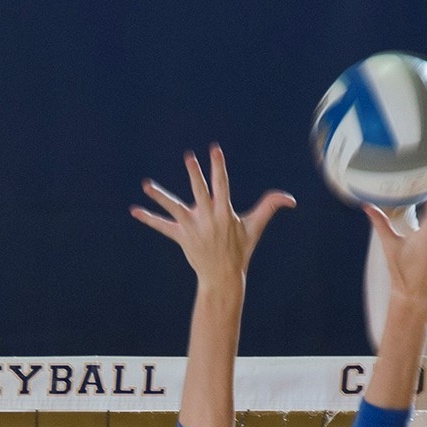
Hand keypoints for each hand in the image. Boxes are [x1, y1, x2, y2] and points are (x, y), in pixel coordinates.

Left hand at [130, 143, 294, 289]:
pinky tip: (134, 210)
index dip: (219, 167)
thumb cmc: (241, 249)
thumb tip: (291, 199)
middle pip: (200, 192)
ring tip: (146, 185)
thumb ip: (270, 207)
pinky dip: (149, 219)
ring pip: (174, 208)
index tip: (214, 150)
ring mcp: (193, 228)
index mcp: (225, 213)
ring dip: (160, 197)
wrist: (223, 276)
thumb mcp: (255, 227)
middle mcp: (208, 218)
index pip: (222, 185)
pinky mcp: (181, 237)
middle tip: (189, 157)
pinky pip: (162, 226)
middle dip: (196, 175)